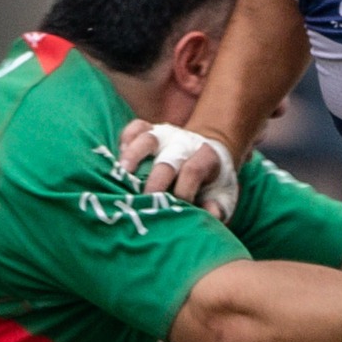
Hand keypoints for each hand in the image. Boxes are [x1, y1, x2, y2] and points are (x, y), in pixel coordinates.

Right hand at [116, 118, 237, 218]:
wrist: (209, 152)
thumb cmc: (212, 183)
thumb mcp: (223, 196)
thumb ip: (219, 207)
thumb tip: (209, 214)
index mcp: (207, 158)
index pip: (193, 171)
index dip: (184, 190)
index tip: (178, 207)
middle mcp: (184, 144)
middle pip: (167, 160)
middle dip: (155, 182)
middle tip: (144, 201)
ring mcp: (166, 135)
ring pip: (147, 138)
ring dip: (133, 155)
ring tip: (122, 173)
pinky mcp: (151, 130)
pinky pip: (136, 127)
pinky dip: (126, 138)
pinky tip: (118, 156)